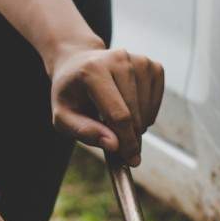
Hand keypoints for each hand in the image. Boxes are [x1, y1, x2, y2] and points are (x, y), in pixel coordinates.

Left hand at [47, 43, 163, 165]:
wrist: (78, 63)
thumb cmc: (70, 94)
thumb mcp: (63, 116)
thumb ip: (83, 131)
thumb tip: (114, 145)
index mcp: (93, 71)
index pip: (118, 114)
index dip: (126, 141)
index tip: (131, 160)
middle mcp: (119, 60)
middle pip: (135, 113)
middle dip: (131, 137)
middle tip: (123, 149)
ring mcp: (138, 60)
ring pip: (147, 109)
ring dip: (138, 125)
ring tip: (117, 122)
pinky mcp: (152, 66)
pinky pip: (156, 101)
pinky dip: (147, 114)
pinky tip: (130, 110)